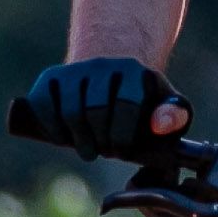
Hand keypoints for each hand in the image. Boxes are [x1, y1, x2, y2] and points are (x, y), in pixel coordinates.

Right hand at [11, 56, 187, 160]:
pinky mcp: (51, 76)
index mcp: (135, 71)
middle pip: (96, 110)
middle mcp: (103, 64)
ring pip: (70, 111)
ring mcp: (75, 69)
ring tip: (88, 151)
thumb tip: (160, 125)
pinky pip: (43, 103)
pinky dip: (52, 127)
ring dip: (79, 140)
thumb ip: (174, 117)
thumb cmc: (143, 103)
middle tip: (105, 152)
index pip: (126, 104)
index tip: (122, 150)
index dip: (122, 135)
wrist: (112, 77)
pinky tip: (63, 139)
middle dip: (101, 140)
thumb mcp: (168, 108)